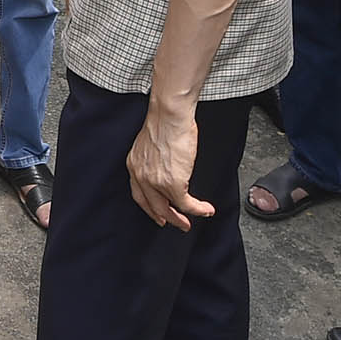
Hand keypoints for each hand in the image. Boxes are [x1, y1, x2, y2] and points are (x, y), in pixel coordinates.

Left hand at [127, 103, 210, 230]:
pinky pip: (186, 203)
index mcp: (135, 164)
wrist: (169, 116)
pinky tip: (205, 210)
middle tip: (176, 223)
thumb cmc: (165, 121)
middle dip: (164, 217)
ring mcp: (155, 181)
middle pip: (151, 205)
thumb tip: (167, 163)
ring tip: (190, 223)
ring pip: (168, 208)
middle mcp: (141, 175)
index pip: (139, 192)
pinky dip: (197, 209)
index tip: (157, 214)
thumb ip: (155, 157)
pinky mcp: (173, 183)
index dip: (149, 206)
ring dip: (181, 218)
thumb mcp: (151, 142)